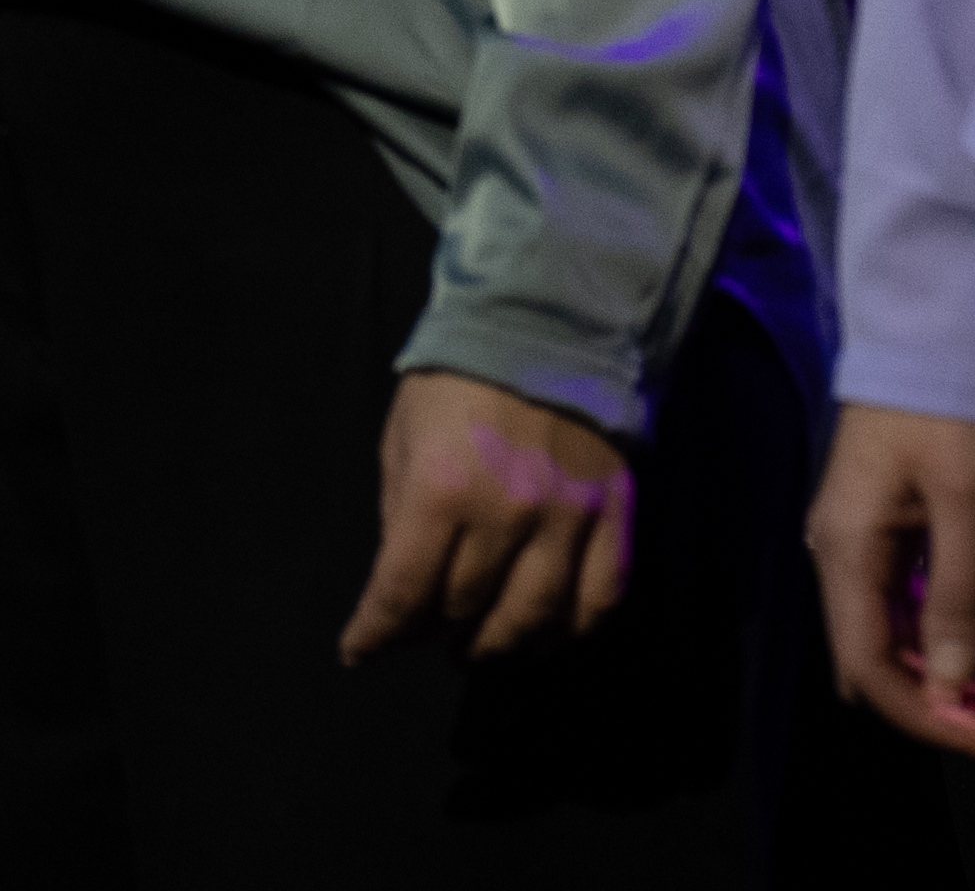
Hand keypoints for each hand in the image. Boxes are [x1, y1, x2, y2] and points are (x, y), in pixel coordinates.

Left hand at [351, 366, 644, 661]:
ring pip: (533, 620)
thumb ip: (399, 514)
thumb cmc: (457, 381)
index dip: (376, 632)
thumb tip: (402, 585)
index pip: (402, 590)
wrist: (544, 324)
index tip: (360, 650)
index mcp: (440, 488)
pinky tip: (544, 636)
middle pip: (464, 608)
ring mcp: (567, 518)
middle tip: (425, 634)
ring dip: (499, 645)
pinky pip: (599, 600)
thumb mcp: (403, 437)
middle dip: (434, 632)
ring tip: (479, 644)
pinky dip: (571, 633)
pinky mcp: (614, 517)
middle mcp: (506, 512)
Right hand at [804, 400, 974, 755]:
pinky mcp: (880, 537)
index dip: (924, 713)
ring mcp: (857, 548)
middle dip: (939, 704)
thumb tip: (948, 681)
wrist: (923, 339)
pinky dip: (943, 642)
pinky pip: (903, 611)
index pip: (869, 664)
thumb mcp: (964, 500)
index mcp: (846, 551)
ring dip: (945, 678)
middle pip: (876, 661)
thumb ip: (957, 593)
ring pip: (892, 641)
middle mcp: (839, 558)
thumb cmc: (942, 411)